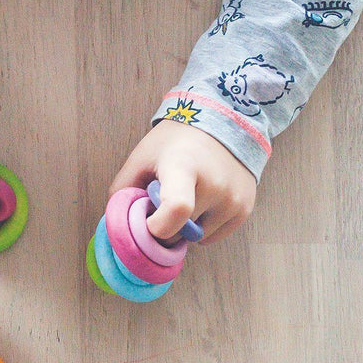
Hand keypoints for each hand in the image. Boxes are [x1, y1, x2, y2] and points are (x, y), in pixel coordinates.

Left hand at [110, 119, 256, 245]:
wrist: (221, 124)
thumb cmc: (173, 143)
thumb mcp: (141, 158)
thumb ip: (122, 191)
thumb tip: (118, 227)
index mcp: (183, 167)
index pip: (177, 208)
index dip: (157, 227)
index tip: (148, 222)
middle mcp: (214, 185)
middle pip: (179, 231)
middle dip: (163, 226)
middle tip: (160, 203)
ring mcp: (233, 199)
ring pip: (195, 239)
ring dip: (183, 228)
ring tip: (184, 198)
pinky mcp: (244, 209)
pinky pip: (212, 237)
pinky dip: (200, 228)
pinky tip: (200, 202)